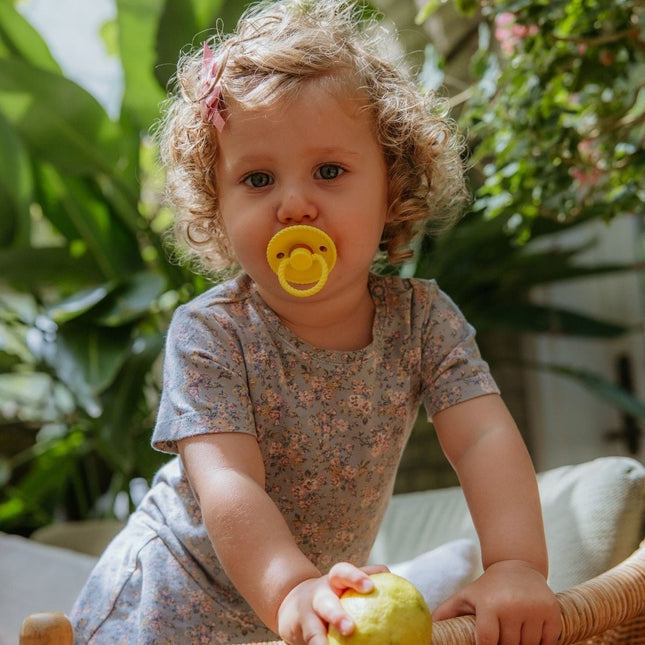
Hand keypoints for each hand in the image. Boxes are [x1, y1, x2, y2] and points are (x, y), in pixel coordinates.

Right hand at [277, 562, 387, 644]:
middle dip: (336, 616)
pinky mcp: (304, 635)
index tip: (370, 587)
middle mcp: (318, 597)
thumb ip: (368, 578)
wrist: (296, 605)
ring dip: (320, 642)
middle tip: (350, 629)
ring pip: (312, 631)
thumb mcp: (347, 582)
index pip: (343, 572)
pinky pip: (313, 643)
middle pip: (325, 604)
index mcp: (333, 581)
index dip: (355, 577)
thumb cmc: (336, 593)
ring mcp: (308, 618)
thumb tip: (397, 581)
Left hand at [433, 559, 560, 644]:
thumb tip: (428, 628)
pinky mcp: (552, 612)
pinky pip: (547, 642)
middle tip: (501, 633)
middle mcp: (512, 606)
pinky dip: (540, 643)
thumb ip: (447, 613)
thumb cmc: (487, 587)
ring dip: (522, 644)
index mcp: (489, 604)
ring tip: (514, 631)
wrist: (517, 566)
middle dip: (504, 644)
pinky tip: (530, 632)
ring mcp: (534, 609)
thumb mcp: (466, 596)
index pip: (487, 642)